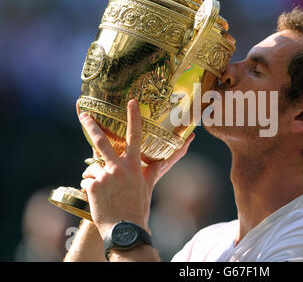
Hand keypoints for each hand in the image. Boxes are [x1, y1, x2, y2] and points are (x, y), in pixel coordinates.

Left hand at [78, 99, 194, 238]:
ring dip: (95, 176)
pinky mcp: (92, 186)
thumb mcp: (151, 182)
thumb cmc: (140, 204)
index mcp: (134, 165)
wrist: (125, 228)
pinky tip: (98, 199)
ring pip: (92, 166)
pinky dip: (90, 188)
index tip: (131, 102)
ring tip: (104, 191)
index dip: (133, 118)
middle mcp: (118, 168)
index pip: (135, 136)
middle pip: (101, 142)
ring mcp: (104, 177)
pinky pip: (86, 180)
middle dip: (91, 126)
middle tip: (84, 114)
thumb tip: (188, 144)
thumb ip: (165, 163)